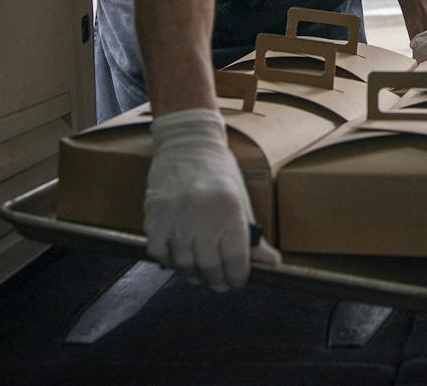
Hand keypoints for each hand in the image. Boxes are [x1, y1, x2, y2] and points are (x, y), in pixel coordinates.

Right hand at [144, 108, 280, 290]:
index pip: (237, 259)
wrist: (188, 143)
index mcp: (230, 208)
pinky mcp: (154, 215)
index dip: (238, 277)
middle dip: (216, 280)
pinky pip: (159, 252)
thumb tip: (272, 265)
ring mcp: (176, 215)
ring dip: (193, 274)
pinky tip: (178, 258)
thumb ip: (253, 236)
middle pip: (209, 266)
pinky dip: (169, 261)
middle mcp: (203, 213)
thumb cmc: (219, 173)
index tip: (237, 282)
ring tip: (199, 273)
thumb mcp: (242, 200)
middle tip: (219, 283)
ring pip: (183, 264)